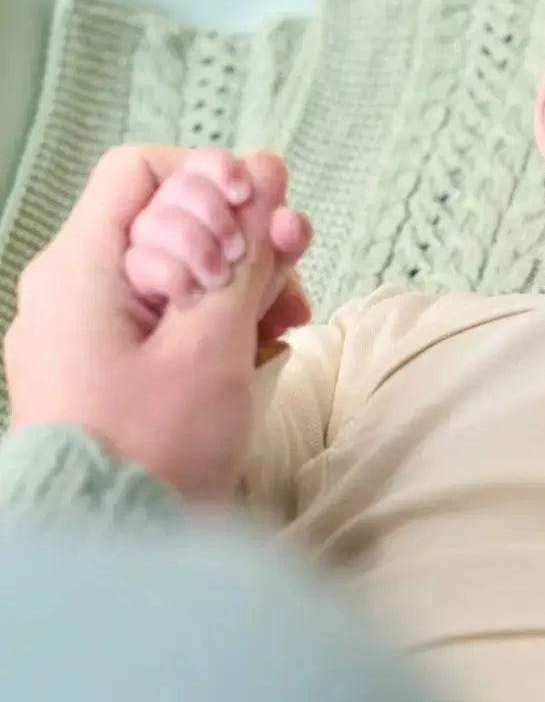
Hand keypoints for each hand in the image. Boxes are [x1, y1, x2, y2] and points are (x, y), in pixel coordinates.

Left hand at [4, 146, 304, 501]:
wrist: (106, 553)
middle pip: (169, 217)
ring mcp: (88, 330)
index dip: (207, 176)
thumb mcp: (213, 338)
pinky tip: (265, 347)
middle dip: (242, 234)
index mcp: (80, 267)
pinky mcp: (109, 368)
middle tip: (294, 263)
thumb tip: (266, 168)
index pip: (142, 170)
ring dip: (244, 279)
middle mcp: (73, 287)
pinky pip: (170, 314)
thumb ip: (245, 248)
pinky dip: (221, 319)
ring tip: (288, 320)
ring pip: (179, 265)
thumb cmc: (154, 442)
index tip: (258, 215)